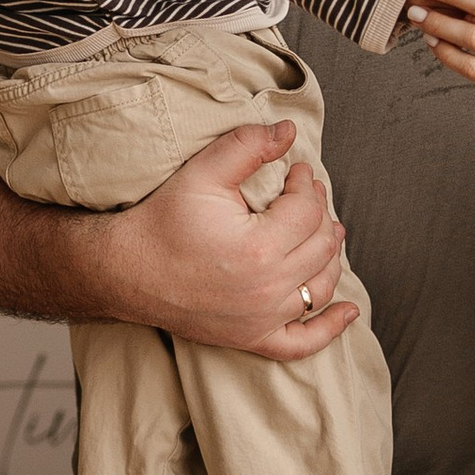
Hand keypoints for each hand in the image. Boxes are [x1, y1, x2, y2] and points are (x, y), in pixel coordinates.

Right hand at [99, 122, 356, 360]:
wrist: (126, 271)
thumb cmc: (162, 221)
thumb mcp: (203, 172)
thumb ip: (248, 146)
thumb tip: (290, 131)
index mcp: (260, 247)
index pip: (307, 209)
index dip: (308, 183)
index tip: (296, 171)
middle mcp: (268, 289)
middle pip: (320, 245)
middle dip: (320, 213)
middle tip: (308, 194)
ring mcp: (262, 319)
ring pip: (321, 287)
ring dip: (331, 257)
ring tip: (326, 232)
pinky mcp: (252, 338)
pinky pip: (303, 342)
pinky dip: (330, 328)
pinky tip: (349, 311)